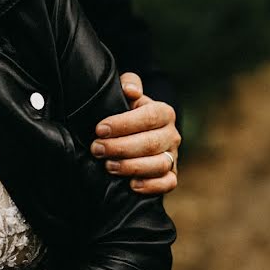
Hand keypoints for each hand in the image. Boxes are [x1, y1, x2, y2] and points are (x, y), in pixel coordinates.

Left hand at [91, 72, 180, 194]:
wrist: (139, 133)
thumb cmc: (128, 112)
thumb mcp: (128, 93)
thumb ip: (129, 84)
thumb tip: (130, 90)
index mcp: (164, 112)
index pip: (149, 117)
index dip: (123, 124)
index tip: (99, 129)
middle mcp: (172, 135)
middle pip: (151, 143)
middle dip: (121, 147)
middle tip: (97, 149)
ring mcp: (172, 156)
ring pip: (160, 164)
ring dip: (132, 167)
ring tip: (109, 166)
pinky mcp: (171, 175)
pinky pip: (168, 183)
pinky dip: (151, 186)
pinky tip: (131, 185)